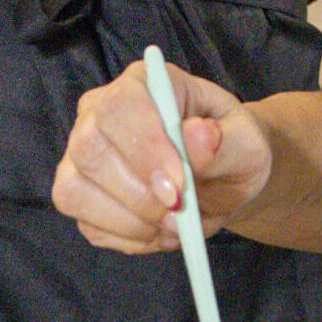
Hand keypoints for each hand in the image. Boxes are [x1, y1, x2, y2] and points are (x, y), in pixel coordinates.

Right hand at [51, 60, 273, 253]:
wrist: (221, 178)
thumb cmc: (229, 148)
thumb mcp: (245, 143)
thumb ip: (223, 141)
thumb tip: (199, 135)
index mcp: (144, 82)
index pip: (121, 104)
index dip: (145, 147)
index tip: (180, 185)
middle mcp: (100, 112)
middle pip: (89, 147)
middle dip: (138, 193)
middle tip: (179, 211)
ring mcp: (82, 155)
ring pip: (77, 190)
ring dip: (132, 220)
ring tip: (175, 224)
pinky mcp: (79, 196)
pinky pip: (88, 226)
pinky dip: (128, 238)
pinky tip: (157, 230)